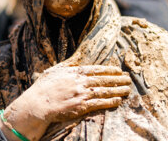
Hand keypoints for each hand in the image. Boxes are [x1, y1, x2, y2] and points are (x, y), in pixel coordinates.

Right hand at [0, 65, 130, 140]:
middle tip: (128, 78)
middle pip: (103, 79)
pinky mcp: (82, 106)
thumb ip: (67, 66)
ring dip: (118, 90)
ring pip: (104, 91)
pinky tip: (118, 100)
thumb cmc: (43, 87)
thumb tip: (77, 61)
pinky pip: (100, 103)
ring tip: (127, 89)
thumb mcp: (54, 71)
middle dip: (118, 79)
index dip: (108, 70)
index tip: (118, 70)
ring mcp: (82, 94)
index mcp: (73, 72)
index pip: (95, 69)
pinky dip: (110, 101)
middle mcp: (80, 82)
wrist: (38, 103)